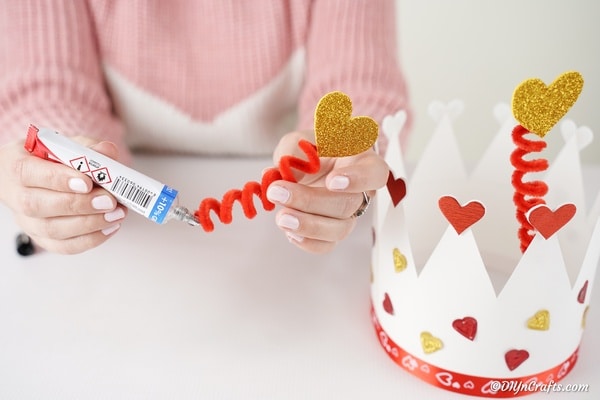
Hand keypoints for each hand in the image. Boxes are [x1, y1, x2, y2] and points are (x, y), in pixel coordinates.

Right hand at [0, 137, 127, 253]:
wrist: (39, 176)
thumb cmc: (53, 159)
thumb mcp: (69, 145)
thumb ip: (87, 148)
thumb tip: (107, 152)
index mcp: (16, 165)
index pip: (28, 173)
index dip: (58, 180)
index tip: (87, 183)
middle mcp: (16, 196)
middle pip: (38, 205)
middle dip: (79, 205)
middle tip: (109, 201)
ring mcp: (27, 221)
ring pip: (52, 230)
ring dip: (89, 224)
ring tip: (116, 214)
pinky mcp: (42, 238)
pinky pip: (63, 246)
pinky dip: (90, 239)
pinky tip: (110, 227)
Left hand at [267, 131, 387, 252]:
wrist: (304, 166)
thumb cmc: (309, 150)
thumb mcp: (299, 140)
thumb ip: (294, 151)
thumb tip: (286, 174)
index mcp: (362, 162)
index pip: (374, 173)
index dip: (358, 179)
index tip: (332, 181)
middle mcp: (361, 191)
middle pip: (348, 205)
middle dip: (310, 202)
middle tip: (278, 192)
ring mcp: (348, 215)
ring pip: (339, 229)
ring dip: (308, 225)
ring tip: (281, 217)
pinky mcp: (332, 231)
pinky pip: (327, 245)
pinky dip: (307, 242)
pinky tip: (289, 231)